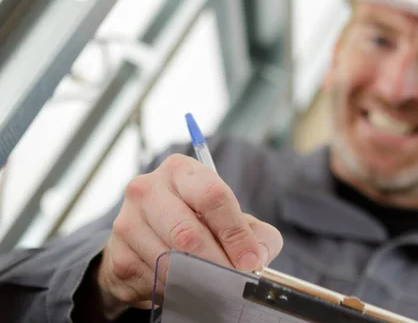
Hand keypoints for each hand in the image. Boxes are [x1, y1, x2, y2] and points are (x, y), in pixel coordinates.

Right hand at [95, 154, 282, 319]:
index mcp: (181, 170)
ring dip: (199, 280)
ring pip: (171, 261)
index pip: (213, 196)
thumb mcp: (231, 219)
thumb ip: (256, 234)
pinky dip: (178, 289)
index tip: (250, 261)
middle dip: (218, 263)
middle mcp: (148, 188)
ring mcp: (128, 221)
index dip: (235, 233)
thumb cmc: (197, 222)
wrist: (145, 240)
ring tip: (215, 285)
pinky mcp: (118, 255)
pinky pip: (154, 280)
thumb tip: (257, 258)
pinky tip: (186, 285)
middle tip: (236, 281)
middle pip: (189, 233)